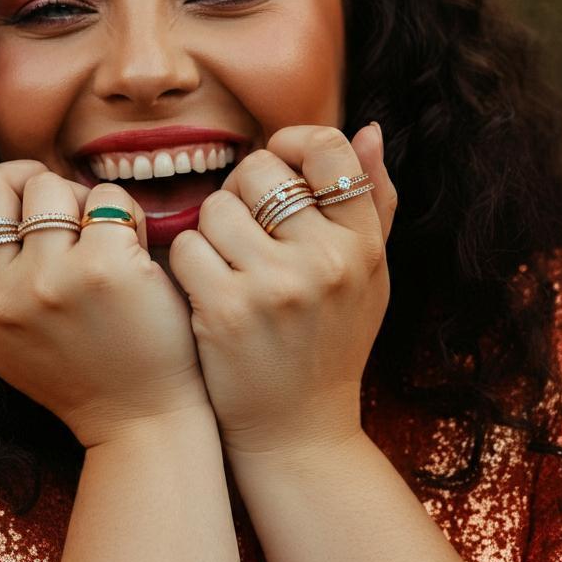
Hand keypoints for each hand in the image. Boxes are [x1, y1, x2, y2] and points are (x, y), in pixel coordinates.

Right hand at [0, 161, 208, 448]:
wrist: (138, 420)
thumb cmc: (75, 365)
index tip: (8, 196)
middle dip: (27, 183)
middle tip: (59, 210)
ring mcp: (49, 280)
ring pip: (49, 186)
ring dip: (79, 199)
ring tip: (98, 236)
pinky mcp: (103, 267)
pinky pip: (106, 198)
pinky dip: (125, 212)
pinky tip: (134, 246)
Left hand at [167, 123, 395, 457]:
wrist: (300, 431)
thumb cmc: (331, 341)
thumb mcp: (369, 275)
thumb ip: (375, 200)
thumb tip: (370, 129)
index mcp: (363, 244)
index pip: (328, 148)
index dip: (293, 141)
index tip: (278, 162)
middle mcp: (326, 260)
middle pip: (259, 170)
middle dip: (242, 190)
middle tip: (245, 224)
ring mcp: (275, 286)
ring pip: (215, 206)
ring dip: (211, 230)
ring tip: (227, 263)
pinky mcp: (226, 310)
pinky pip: (186, 246)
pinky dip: (187, 264)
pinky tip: (205, 289)